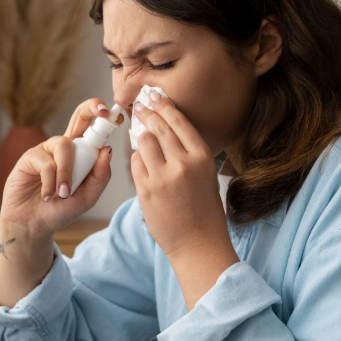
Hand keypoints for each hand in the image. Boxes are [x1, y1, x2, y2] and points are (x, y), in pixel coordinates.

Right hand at [0, 98, 122, 237]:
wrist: (35, 225)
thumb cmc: (60, 210)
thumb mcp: (88, 197)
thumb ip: (99, 176)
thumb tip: (107, 150)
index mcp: (82, 154)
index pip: (94, 129)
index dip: (104, 118)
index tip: (116, 115)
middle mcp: (65, 147)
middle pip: (79, 116)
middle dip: (91, 108)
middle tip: (102, 112)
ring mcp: (47, 149)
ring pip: (64, 146)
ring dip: (66, 173)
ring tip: (63, 194)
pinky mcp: (30, 157)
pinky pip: (46, 163)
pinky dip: (50, 183)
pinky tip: (46, 195)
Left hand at [130, 92, 229, 257]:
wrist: (197, 243)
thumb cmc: (204, 209)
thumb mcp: (205, 174)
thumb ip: (188, 152)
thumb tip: (165, 129)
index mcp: (202, 157)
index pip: (178, 121)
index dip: (164, 105)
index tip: (154, 96)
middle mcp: (182, 163)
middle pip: (158, 127)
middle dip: (147, 114)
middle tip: (140, 106)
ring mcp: (162, 177)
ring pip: (143, 142)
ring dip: (141, 137)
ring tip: (141, 136)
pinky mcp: (145, 190)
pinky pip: (135, 163)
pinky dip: (136, 159)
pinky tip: (141, 161)